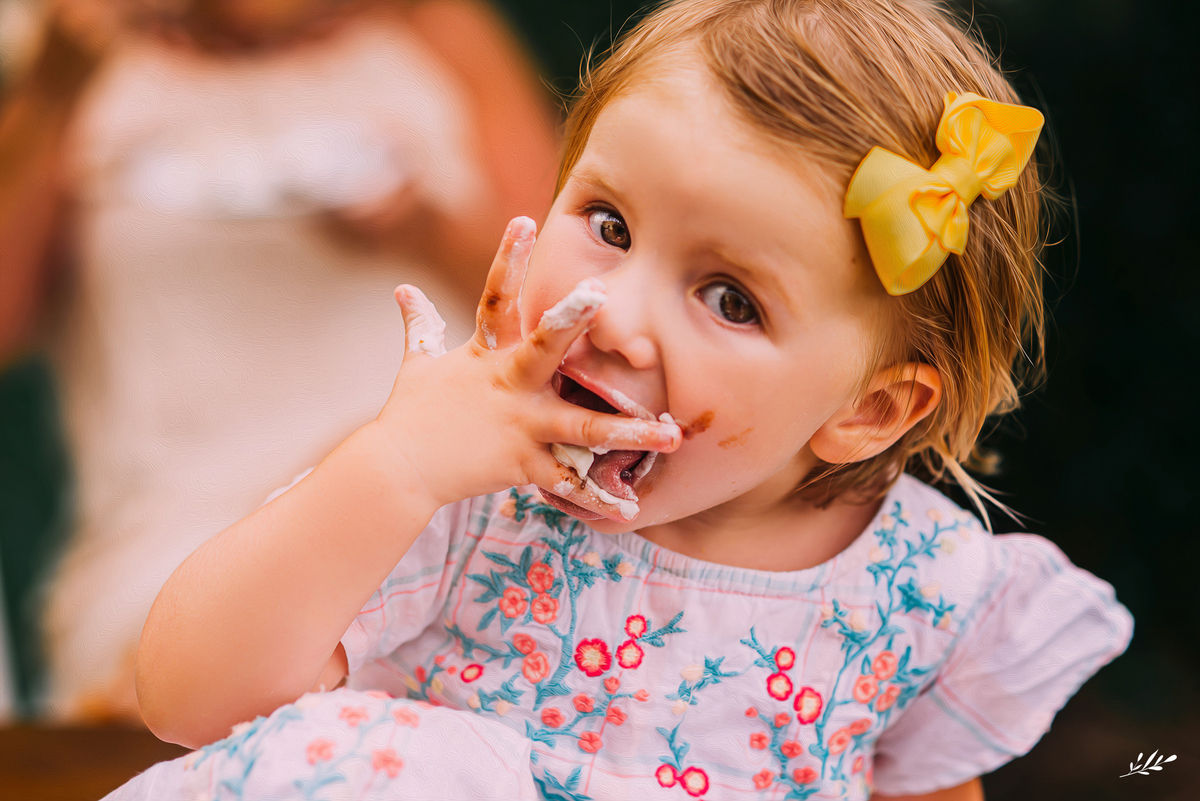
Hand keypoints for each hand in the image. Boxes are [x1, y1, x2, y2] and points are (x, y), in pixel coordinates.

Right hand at [373, 216, 681, 520]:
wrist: (397, 471)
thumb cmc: (410, 415)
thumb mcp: (417, 365)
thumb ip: (420, 326)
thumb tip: (401, 290)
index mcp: (486, 355)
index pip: (495, 298)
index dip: (508, 259)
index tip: (524, 221)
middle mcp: (507, 385)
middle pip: (542, 348)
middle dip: (570, 321)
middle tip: (601, 296)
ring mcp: (519, 425)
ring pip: (582, 427)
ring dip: (628, 431)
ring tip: (671, 432)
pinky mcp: (522, 465)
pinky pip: (569, 483)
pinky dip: (599, 499)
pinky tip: (632, 510)